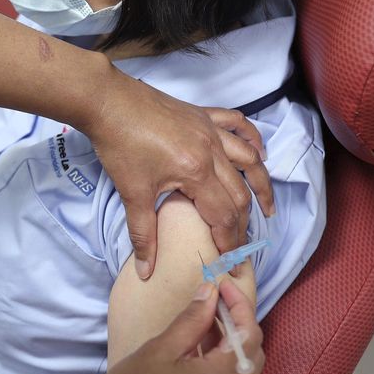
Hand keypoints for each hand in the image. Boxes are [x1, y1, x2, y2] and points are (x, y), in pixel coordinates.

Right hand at [73, 279, 263, 373]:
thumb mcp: (158, 350)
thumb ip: (190, 321)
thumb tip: (210, 293)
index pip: (249, 335)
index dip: (240, 305)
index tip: (222, 285)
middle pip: (253, 355)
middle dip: (240, 324)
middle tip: (215, 302)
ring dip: (232, 345)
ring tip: (204, 323)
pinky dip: (222, 366)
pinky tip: (197, 353)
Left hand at [89, 70, 275, 278]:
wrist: (107, 102)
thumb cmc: (119, 146)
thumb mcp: (131, 193)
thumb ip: (143, 234)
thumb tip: (147, 271)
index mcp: (196, 172)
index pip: (224, 215)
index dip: (230, 241)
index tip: (233, 261)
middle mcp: (211, 150)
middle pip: (240, 192)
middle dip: (244, 221)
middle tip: (243, 242)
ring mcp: (209, 129)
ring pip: (249, 157)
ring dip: (260, 183)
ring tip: (266, 206)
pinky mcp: (202, 114)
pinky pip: (236, 124)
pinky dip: (251, 138)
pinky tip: (257, 152)